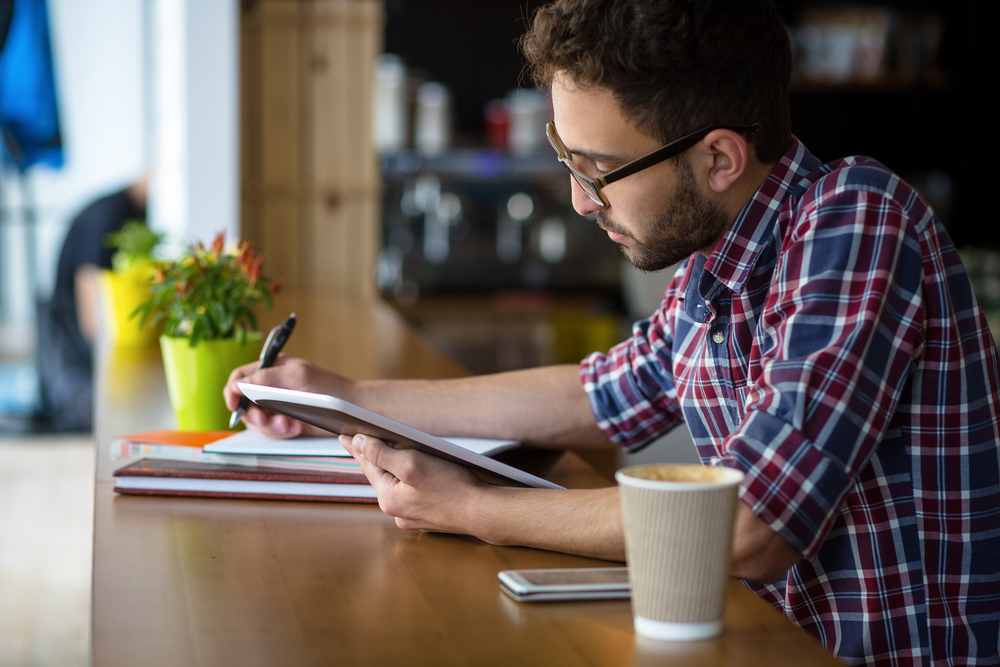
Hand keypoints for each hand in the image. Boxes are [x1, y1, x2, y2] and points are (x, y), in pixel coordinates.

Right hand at [224, 356, 354, 437]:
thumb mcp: (294, 376)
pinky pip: (272, 430)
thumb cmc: (328, 387)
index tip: (235, 406)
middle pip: (244, 403)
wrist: (350, 408)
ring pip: (257, 420)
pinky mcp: (286, 420)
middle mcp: (271, 386)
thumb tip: (237, 384)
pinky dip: (281, 431)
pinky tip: (296, 427)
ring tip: (289, 425)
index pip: (239, 377)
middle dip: (254, 415)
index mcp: (271, 368)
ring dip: (270, 426)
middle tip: (267, 420)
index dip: (232, 392)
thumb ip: (264, 378)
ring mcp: (277, 405)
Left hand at [341, 433, 486, 534]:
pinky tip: (418, 471)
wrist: (482, 512)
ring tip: (390, 450)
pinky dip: (410, 480)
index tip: (344, 434)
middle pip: (381, 475)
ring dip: (393, 468)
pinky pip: (411, 493)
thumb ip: (382, 453)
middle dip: (375, 456)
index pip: (367, 464)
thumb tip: (358, 443)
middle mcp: (396, 510)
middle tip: (363, 439)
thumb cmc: (453, 487)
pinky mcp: (426, 517)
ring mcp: (411, 516)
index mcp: (388, 497)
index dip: (357, 446)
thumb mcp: (412, 463)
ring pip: (396, 484)